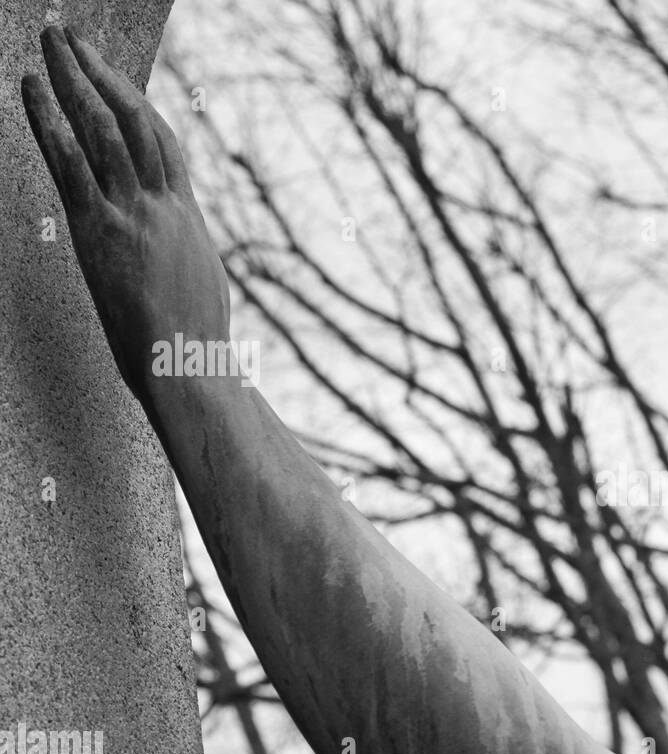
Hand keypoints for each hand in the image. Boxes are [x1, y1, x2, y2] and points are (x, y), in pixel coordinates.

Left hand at [22, 25, 229, 399]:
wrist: (188, 365)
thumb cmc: (192, 345)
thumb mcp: (197, 288)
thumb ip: (182, 257)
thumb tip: (177, 258)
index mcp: (187, 219)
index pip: (162, 144)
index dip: (137, 104)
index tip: (114, 77)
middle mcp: (163, 207)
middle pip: (134, 122)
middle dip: (102, 74)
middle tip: (74, 37)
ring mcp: (133, 215)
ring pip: (105, 129)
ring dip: (75, 78)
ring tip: (52, 42)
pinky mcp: (101, 230)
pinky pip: (74, 162)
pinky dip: (51, 119)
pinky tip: (32, 87)